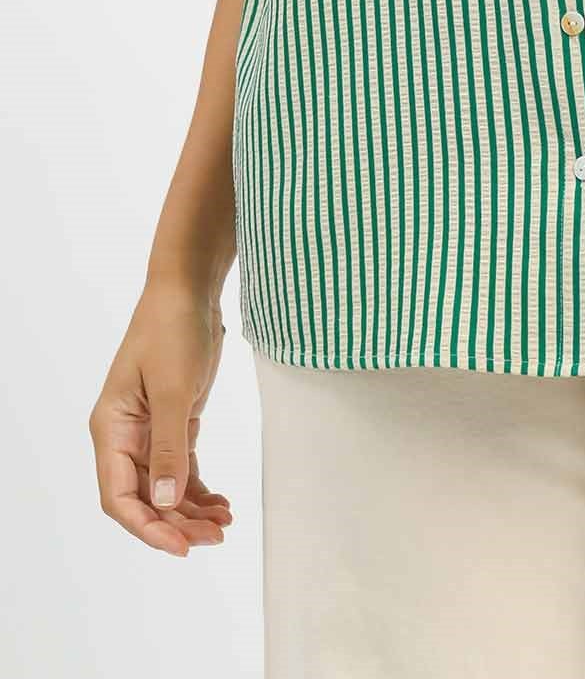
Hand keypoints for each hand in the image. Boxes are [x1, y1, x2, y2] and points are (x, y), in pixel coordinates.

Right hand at [88, 281, 233, 556]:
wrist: (190, 290)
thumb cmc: (173, 329)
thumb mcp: (174, 389)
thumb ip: (170, 447)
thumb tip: (165, 502)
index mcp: (111, 429)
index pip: (119, 496)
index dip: (147, 526)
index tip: (180, 545)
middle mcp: (125, 436)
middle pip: (143, 498)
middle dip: (175, 523)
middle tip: (213, 537)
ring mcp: (149, 430)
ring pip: (165, 487)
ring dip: (190, 510)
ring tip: (223, 525)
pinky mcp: (174, 422)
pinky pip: (181, 468)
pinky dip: (199, 489)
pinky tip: (220, 503)